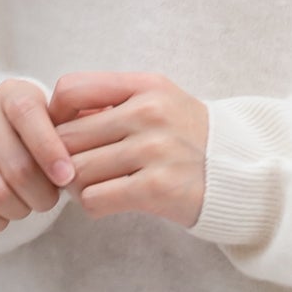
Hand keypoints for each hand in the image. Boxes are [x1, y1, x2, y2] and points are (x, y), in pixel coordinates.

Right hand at [0, 77, 75, 233]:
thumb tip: (105, 122)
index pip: (28, 116)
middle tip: (51, 200)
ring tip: (30, 205)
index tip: (67, 177)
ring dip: (21, 209)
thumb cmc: (39, 131)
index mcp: (12, 92)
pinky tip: (6, 215)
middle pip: (16, 167)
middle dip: (42, 194)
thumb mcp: (61, 116)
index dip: (50, 151)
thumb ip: (84, 120)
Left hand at [49, 70, 208, 226]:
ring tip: (95, 186)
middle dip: (63, 160)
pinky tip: (110, 201)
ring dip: (77, 186)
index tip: (64, 134)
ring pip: (76, 171)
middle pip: (66, 138)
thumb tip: (53, 119)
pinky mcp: (157, 188)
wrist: (239, 175)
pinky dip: (93, 205)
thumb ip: (111, 103)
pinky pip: (94, 199)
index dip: (54, 116)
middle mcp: (150, 113)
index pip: (71, 90)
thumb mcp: (158, 102)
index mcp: (146, 86)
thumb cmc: (187, 139)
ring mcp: (155, 149)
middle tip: (77, 170)